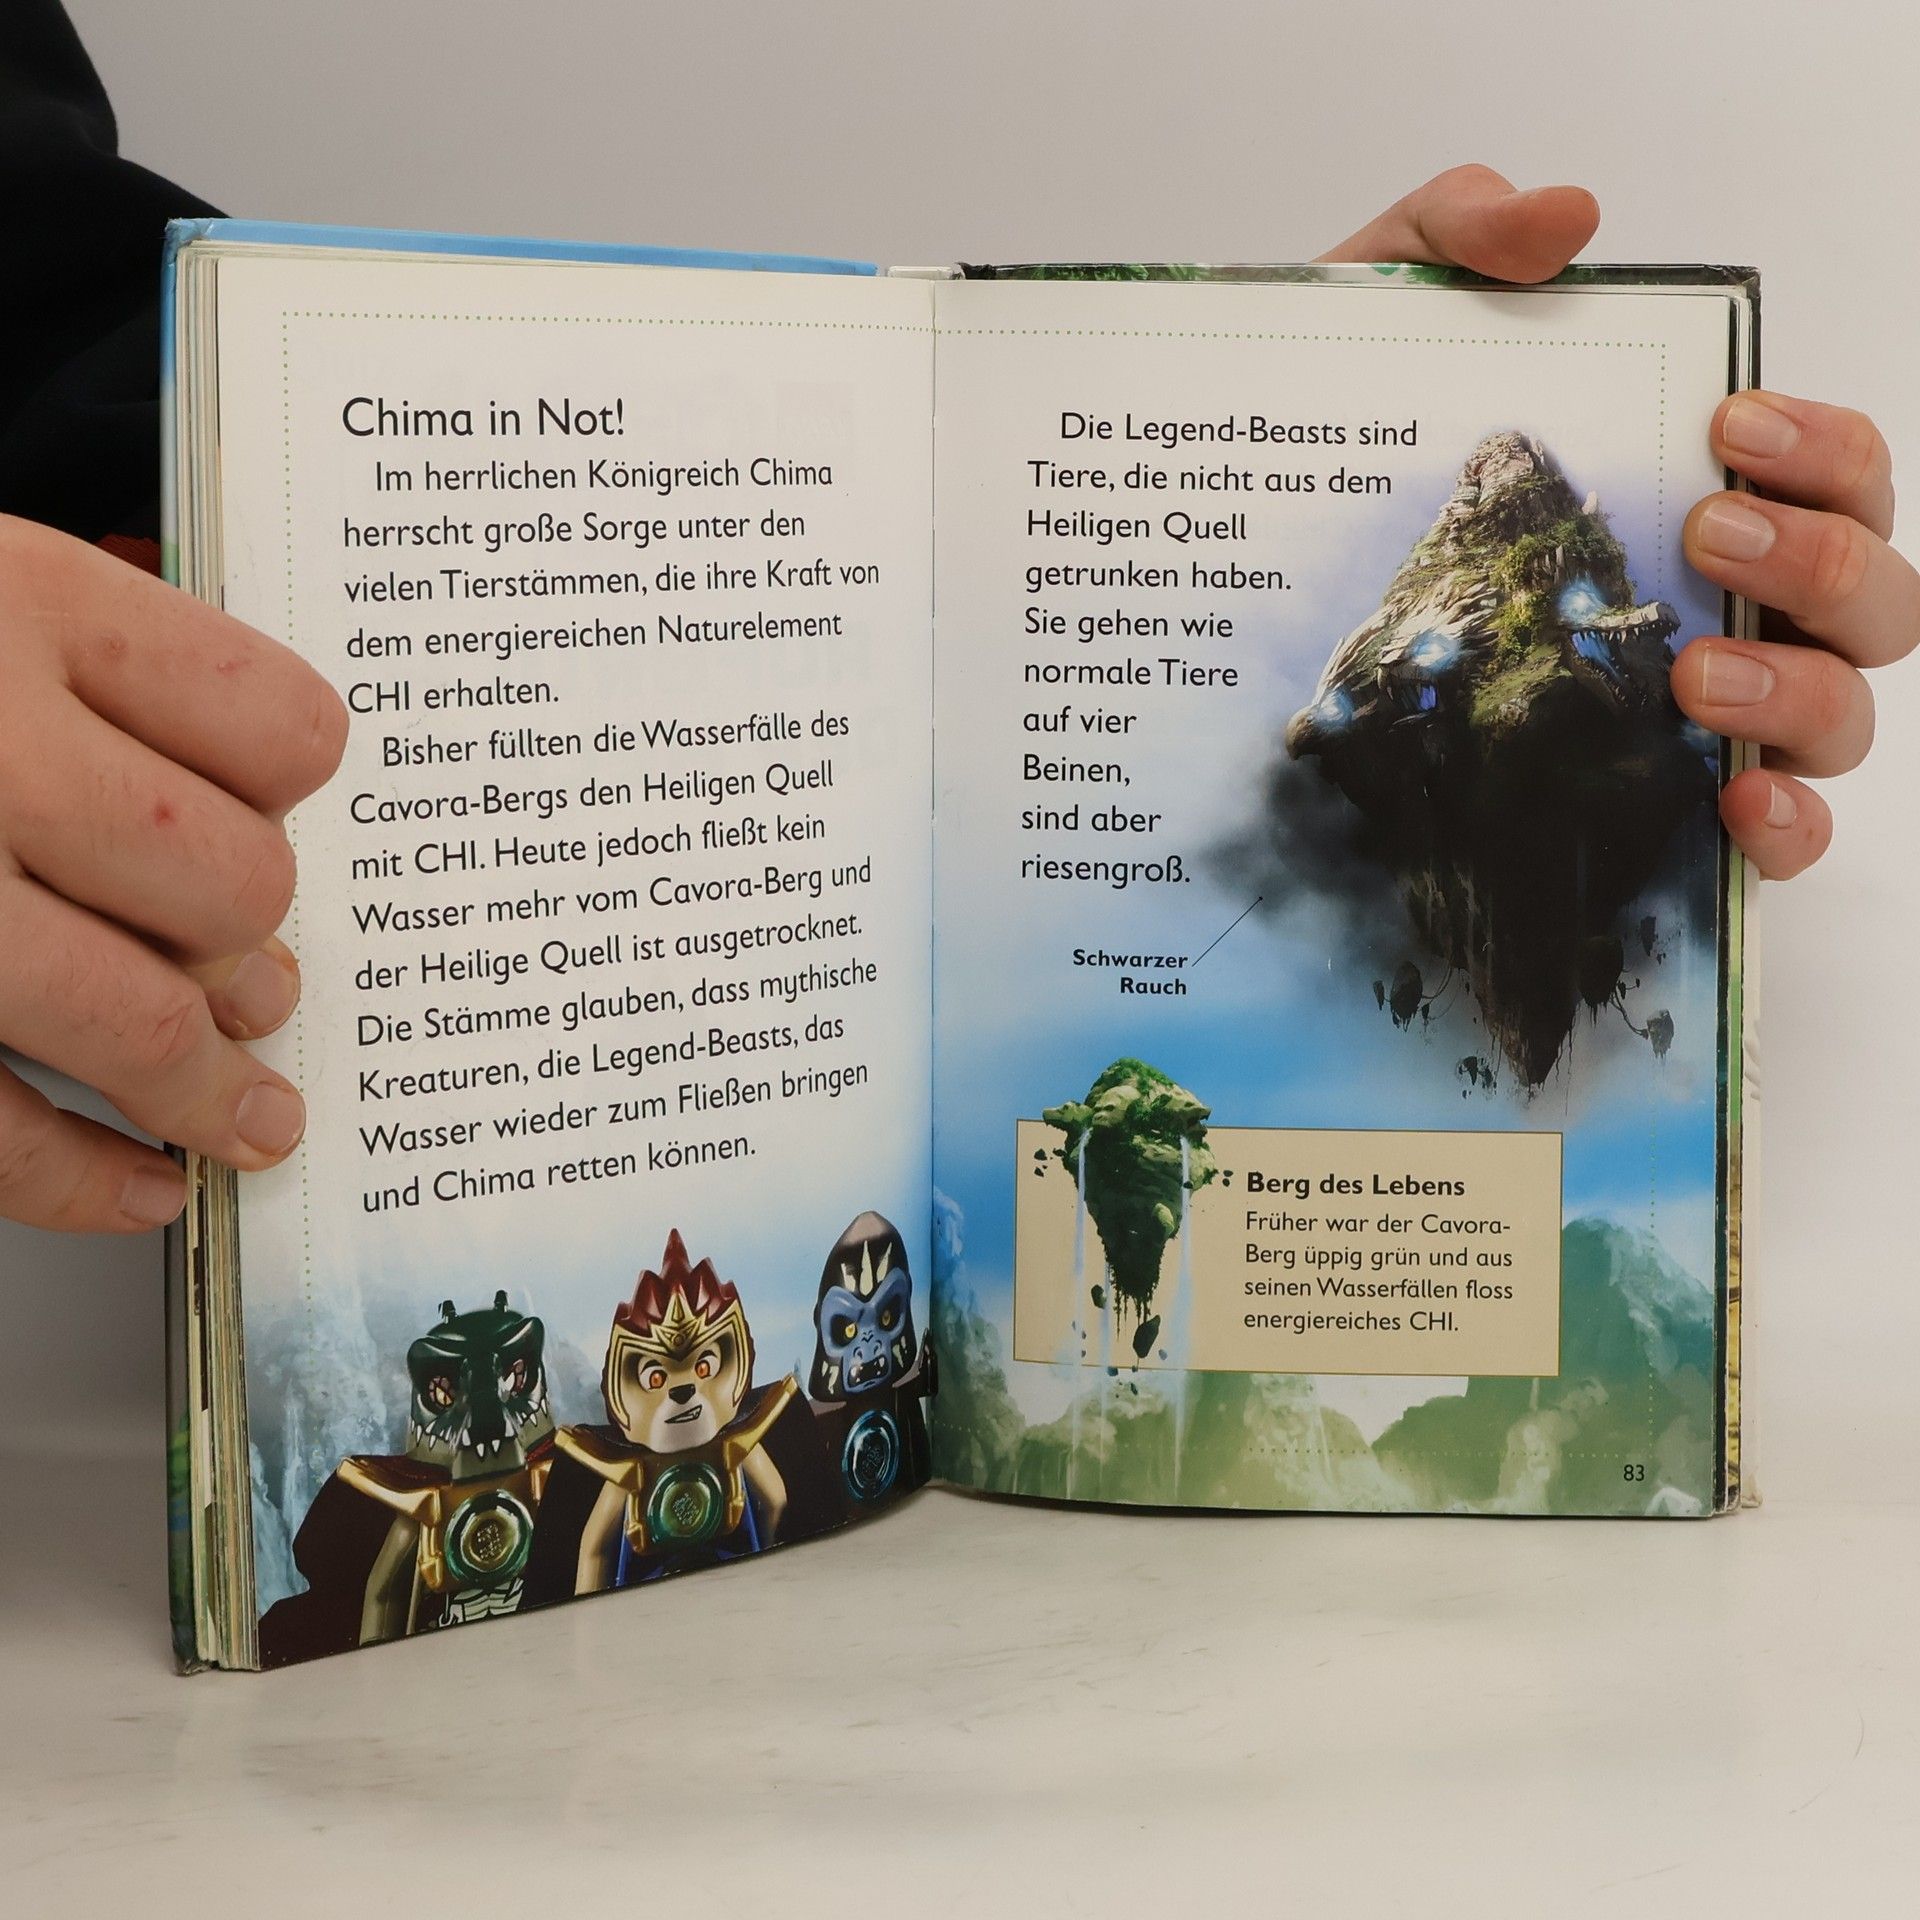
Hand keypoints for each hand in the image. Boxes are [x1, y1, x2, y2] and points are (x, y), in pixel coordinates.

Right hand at [0, 516, 347, 1232]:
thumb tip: (241, 795)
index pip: (279, 725)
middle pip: (232, 883)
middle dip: (250, 945)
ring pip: (138, 1021)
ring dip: (206, 1089)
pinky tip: (138, 1182)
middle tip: (248, 975)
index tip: (276, 816)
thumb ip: (80, 659)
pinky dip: (81, 1177)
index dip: (292, 788)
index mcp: (18, 604)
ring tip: (242, 1116)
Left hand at [1320, 165, 1914, 878]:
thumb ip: (1456, 240)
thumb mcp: (1379, 338)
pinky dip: (1787, 829)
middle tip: (1705, 537)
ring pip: (1843, 717)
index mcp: (1706, 502)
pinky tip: (1737, 811)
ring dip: (1797, 693)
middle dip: (1819, 560)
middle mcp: (1733, 614)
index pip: (1837, 472)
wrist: (1241, 596)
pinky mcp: (1659, 821)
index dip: (1823, 448)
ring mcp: (1708, 726)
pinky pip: (1782, 839)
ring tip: (1691, 678)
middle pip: (1874, 597)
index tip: (1726, 430)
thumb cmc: (1354, 477)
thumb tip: (1559, 217)